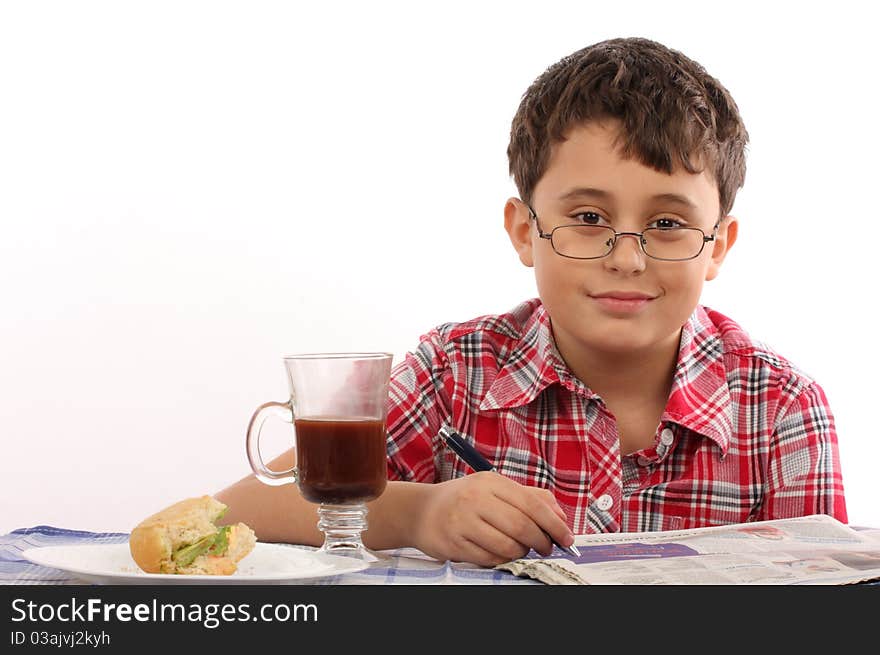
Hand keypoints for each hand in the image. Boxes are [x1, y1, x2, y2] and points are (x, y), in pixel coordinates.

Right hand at [411, 472, 574, 566]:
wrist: (421, 511)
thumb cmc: (464, 500)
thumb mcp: (494, 488)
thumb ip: (529, 496)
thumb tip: (559, 514)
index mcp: (490, 481)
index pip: (531, 502)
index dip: (554, 523)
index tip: (567, 537)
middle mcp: (475, 498)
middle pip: (521, 526)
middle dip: (541, 541)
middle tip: (546, 548)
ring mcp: (462, 521)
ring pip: (507, 546)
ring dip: (521, 552)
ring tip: (520, 548)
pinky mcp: (453, 543)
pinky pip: (490, 558)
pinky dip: (502, 559)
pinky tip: (499, 551)